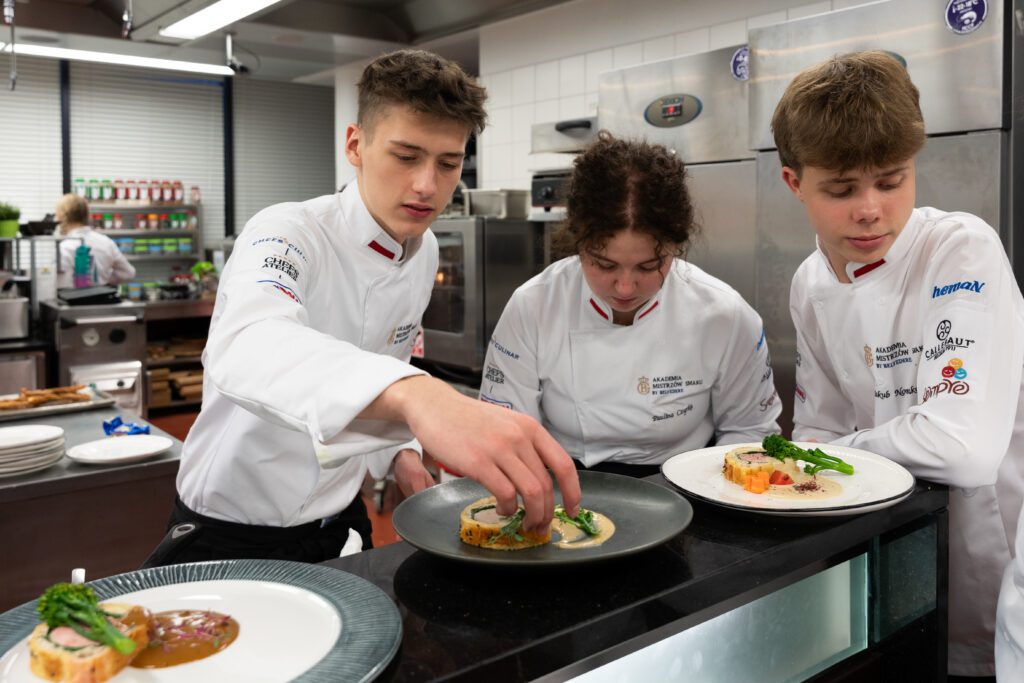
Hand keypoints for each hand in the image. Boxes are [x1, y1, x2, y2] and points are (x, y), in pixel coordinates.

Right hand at [372, 376, 580, 531]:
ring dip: (532, 515)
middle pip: (547, 485)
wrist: (435, 406)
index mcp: (530, 428)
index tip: (574, 509)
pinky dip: (508, 509)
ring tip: (524, 523)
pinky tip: (502, 509)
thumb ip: (525, 445)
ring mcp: (500, 449)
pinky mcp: (478, 462)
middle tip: (540, 526)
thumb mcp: (506, 424)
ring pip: (532, 492)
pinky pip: (505, 494)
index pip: (563, 465)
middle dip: (547, 512)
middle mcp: (519, 437)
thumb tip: (542, 478)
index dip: (574, 492)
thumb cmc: (468, 419)